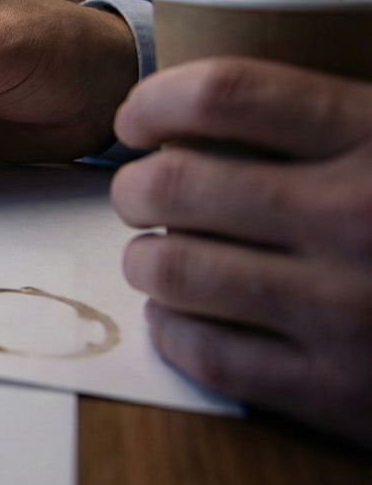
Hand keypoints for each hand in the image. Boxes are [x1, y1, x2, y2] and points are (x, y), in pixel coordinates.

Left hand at [111, 57, 371, 444]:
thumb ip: (327, 123)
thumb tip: (198, 106)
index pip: (227, 94)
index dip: (156, 100)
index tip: (136, 121)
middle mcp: (359, 218)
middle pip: (176, 183)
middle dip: (135, 188)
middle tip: (141, 197)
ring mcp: (348, 309)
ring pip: (174, 269)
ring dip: (145, 261)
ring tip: (157, 257)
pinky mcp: (338, 390)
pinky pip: (206, 353)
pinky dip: (173, 330)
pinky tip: (185, 317)